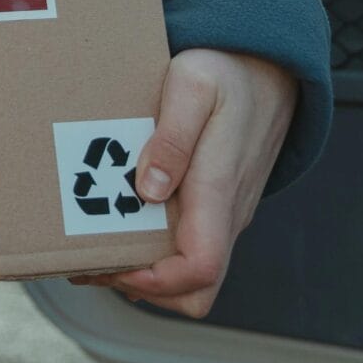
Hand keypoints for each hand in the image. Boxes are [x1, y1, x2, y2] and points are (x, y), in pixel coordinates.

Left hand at [68, 47, 297, 317]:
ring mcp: (223, 215)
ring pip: (191, 277)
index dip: (155, 280)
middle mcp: (226, 215)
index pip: (200, 269)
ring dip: (145, 272)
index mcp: (219, 191)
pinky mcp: (216, 207)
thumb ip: (172, 137)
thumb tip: (150, 189)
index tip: (113, 261)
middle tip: (94, 258)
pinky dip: (154, 251)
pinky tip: (117, 225)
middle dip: (143, 286)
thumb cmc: (227, 72)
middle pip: (195, 292)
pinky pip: (189, 250)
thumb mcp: (194, 85)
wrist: (268, 70)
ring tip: (96, 245)